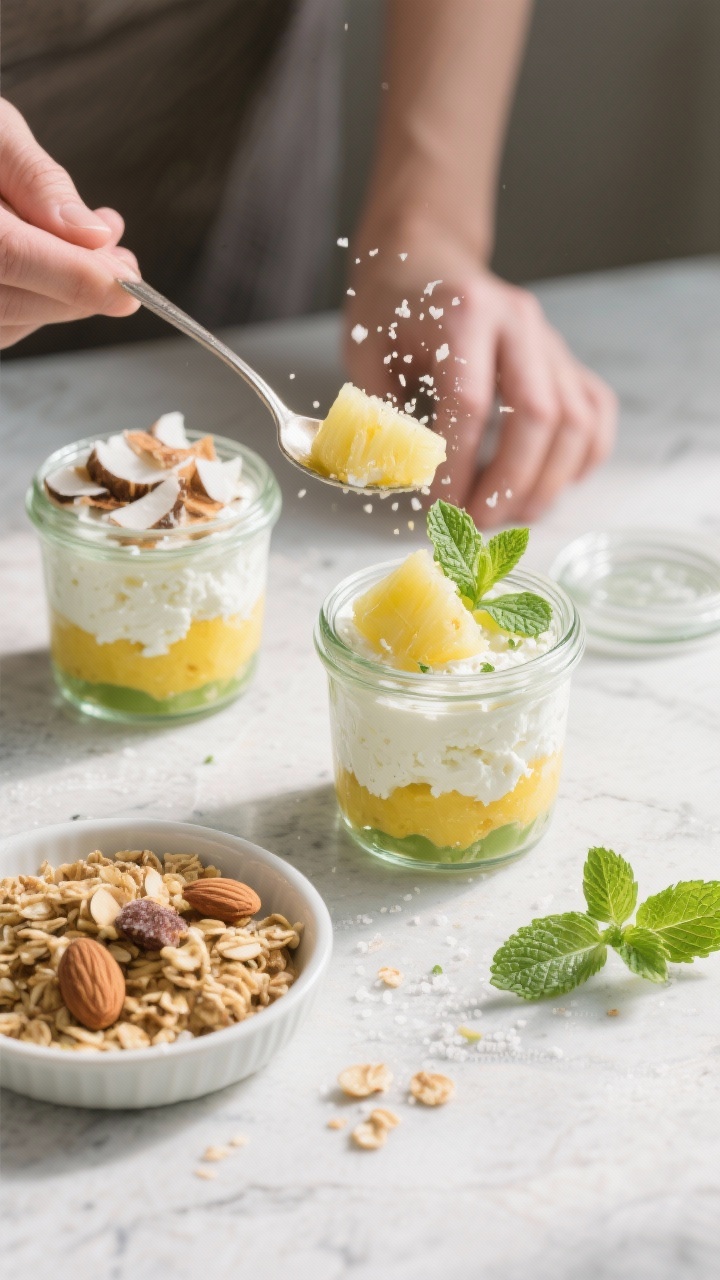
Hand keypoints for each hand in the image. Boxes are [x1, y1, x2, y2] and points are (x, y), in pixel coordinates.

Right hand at [0, 98, 140, 348]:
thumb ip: (37, 179)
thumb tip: (91, 234)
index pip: (8, 255)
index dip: (73, 275)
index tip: (127, 282)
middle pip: (11, 300)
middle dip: (79, 288)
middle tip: (124, 262)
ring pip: (9, 320)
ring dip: (64, 298)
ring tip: (99, 254)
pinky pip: (2, 322)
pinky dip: (39, 302)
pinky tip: (62, 268)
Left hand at [343, 236, 616, 525]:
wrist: (426, 259)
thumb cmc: (392, 310)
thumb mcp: (367, 355)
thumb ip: (384, 418)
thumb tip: (402, 486)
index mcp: (464, 312)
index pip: (470, 404)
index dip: (457, 466)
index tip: (438, 507)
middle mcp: (518, 322)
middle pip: (537, 415)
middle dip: (508, 482)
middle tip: (477, 522)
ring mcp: (550, 340)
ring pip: (575, 420)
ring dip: (547, 480)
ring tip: (511, 515)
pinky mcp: (566, 359)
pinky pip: (596, 412)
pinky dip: (583, 456)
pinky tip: (551, 484)